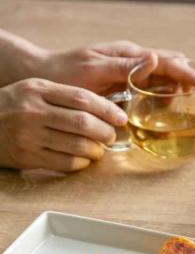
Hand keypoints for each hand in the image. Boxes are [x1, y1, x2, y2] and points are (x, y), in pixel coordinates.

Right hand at [0, 78, 127, 170]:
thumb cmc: (15, 106)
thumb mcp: (34, 90)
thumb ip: (66, 95)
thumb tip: (107, 110)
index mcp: (38, 90)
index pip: (82, 98)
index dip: (107, 110)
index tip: (121, 118)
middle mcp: (33, 111)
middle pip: (83, 123)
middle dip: (105, 132)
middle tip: (111, 136)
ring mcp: (29, 135)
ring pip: (78, 145)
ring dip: (96, 150)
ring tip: (99, 149)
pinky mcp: (27, 156)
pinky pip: (66, 163)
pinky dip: (82, 163)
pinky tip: (84, 159)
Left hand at [34, 41, 194, 94]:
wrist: (45, 75)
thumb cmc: (66, 75)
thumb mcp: (94, 70)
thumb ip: (125, 67)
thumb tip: (155, 59)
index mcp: (129, 55)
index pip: (166, 62)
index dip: (186, 73)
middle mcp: (133, 60)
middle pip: (171, 66)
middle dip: (189, 78)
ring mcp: (131, 70)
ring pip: (165, 76)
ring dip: (179, 87)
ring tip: (193, 102)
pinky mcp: (127, 82)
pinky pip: (154, 86)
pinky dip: (166, 93)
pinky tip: (169, 105)